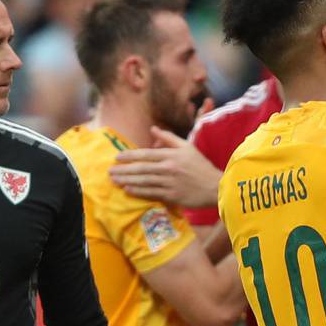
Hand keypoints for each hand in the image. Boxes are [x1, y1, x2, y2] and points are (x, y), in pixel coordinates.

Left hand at [107, 129, 221, 209]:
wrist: (215, 187)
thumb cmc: (201, 166)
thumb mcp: (187, 147)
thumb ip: (169, 138)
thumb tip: (153, 129)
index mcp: (172, 155)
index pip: (145, 154)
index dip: (129, 156)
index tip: (117, 157)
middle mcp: (169, 168)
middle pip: (141, 168)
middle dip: (123, 170)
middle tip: (110, 172)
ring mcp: (170, 183)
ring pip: (144, 181)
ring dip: (127, 181)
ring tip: (115, 180)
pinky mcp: (172, 196)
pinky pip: (151, 193)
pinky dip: (138, 191)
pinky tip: (128, 190)